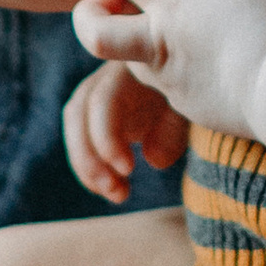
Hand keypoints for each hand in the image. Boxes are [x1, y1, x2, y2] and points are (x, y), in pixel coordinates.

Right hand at [64, 58, 188, 202]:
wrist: (187, 74)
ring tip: (118, 195)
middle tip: (120, 192)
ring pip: (75, 127)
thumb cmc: (191, 89)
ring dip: (87, 166)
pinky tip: (111, 189)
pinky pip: (81, 138)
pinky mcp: (95, 112)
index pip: (105, 99)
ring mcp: (96, 91)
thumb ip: (173, 129)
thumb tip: (153, 160)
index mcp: (131, 69)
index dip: (107, 137)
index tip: (128, 170)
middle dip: (92, 158)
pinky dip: (90, 167)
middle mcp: (106, 77)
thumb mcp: (189, 105)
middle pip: (80, 114)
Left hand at [71, 0, 265, 139]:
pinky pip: (164, 89)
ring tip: (159, 27)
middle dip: (88, 13)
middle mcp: (158, 42)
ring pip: (129, 62)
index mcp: (170, 0)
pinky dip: (170, 72)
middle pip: (95, 32)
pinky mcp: (189, 108)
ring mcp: (169, 81)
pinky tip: (198, 62)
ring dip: (132, 43)